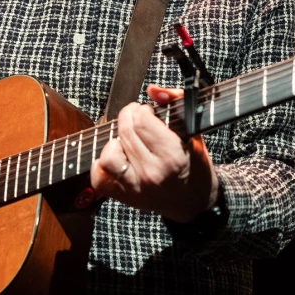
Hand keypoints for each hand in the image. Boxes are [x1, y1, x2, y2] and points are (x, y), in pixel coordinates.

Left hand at [91, 85, 218, 222]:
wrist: (194, 204)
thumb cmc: (195, 167)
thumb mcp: (194, 132)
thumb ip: (176, 103)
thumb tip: (153, 90)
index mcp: (173, 156)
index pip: (143, 121)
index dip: (144, 110)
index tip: (149, 113)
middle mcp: (152, 172)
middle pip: (125, 131)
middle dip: (129, 117)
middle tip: (137, 119)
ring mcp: (135, 187)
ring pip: (108, 154)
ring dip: (115, 141)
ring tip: (126, 140)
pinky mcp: (124, 197)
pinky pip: (99, 177)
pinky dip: (102, 165)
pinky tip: (117, 158)